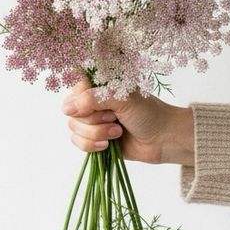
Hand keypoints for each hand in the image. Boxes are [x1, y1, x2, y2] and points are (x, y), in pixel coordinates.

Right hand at [61, 79, 193, 165]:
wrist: (163, 139)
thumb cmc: (148, 113)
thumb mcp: (122, 98)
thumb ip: (93, 98)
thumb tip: (67, 109)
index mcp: (100, 84)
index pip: (75, 85)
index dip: (82, 97)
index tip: (99, 104)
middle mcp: (93, 101)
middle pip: (71, 110)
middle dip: (94, 119)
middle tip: (115, 118)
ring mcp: (92, 121)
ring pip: (74, 128)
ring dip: (96, 133)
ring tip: (117, 132)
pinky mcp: (93, 139)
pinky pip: (78, 142)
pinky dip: (92, 145)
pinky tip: (108, 145)